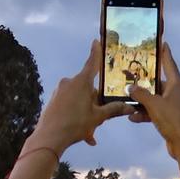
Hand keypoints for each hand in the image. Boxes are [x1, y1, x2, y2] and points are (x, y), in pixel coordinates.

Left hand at [33, 39, 133, 153]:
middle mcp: (69, 82)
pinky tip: (83, 134)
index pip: (92, 63)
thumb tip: (131, 107)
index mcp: (81, 82)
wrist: (49, 137)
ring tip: (90, 132)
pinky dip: (77, 117)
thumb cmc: (76, 124)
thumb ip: (114, 110)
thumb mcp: (98, 117)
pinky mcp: (53, 101)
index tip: (96, 41)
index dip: (96, 52)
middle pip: (88, 88)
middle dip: (95, 103)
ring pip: (79, 100)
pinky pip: (70, 106)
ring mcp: (59, 91)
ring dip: (87, 114)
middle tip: (100, 119)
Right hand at [127, 44, 179, 159]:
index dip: (165, 53)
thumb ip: (141, 94)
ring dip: (142, 100)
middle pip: (159, 82)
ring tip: (126, 100)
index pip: (169, 63)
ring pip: (155, 99)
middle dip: (145, 81)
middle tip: (131, 75)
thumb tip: (130, 87)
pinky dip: (145, 113)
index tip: (162, 42)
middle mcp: (177, 92)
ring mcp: (175, 106)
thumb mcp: (154, 105)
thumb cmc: (173, 120)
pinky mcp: (171, 118)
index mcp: (177, 84)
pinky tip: (132, 117)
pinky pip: (156, 111)